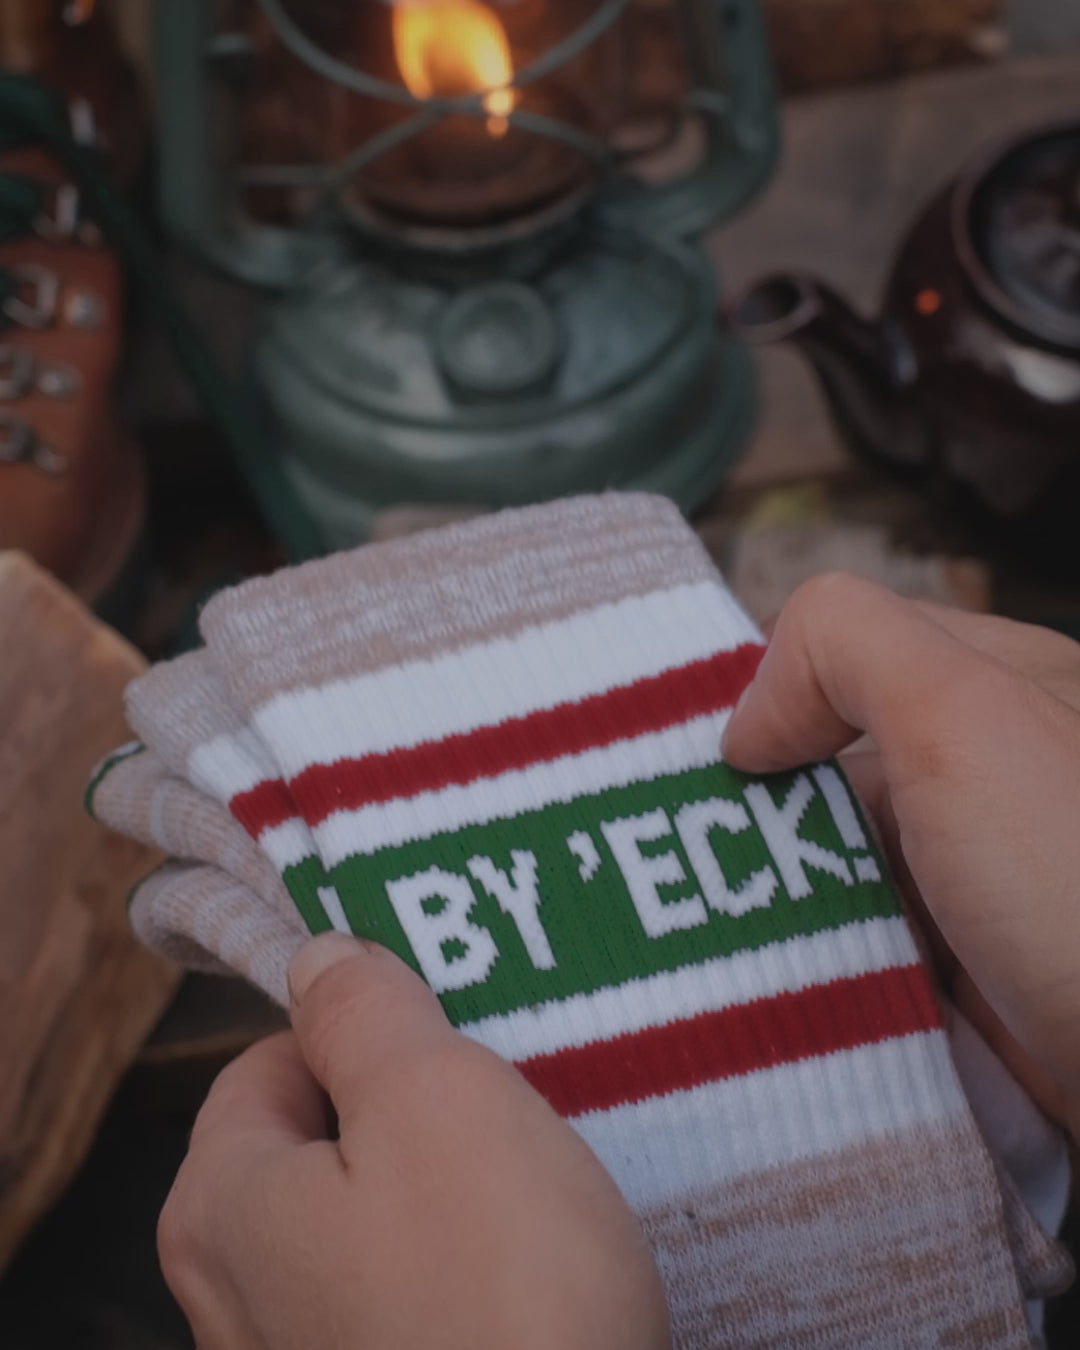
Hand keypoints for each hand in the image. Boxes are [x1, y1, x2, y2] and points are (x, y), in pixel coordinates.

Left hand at [159, 935, 670, 1349]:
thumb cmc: (500, 1289)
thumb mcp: (433, 1095)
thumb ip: (363, 1009)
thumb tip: (320, 956)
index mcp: (221, 1206)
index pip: (270, 1060)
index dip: (361, 1032)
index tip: (447, 1039)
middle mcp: (231, 1298)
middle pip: (317, 1141)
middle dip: (407, 1109)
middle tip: (497, 1109)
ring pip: (367, 1219)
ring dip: (444, 1188)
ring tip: (524, 1189)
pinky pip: (404, 1293)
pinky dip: (458, 1265)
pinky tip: (524, 1272)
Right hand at [723, 573, 1079, 1140]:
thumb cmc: (1077, 883)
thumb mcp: (960, 714)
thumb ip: (844, 647)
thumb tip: (748, 723)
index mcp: (1012, 686)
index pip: (853, 657)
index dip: (778, 696)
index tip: (725, 765)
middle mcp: (999, 776)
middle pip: (835, 768)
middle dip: (768, 814)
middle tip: (708, 862)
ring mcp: (988, 880)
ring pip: (842, 868)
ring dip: (786, 903)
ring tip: (730, 940)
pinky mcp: (975, 973)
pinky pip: (870, 951)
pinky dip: (826, 968)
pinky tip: (791, 989)